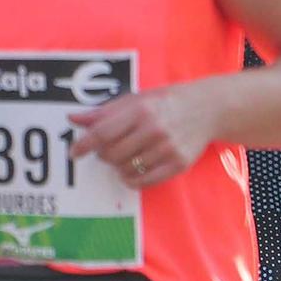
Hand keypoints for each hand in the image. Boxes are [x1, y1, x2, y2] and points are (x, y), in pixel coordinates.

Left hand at [69, 86, 215, 188]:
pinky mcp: (178, 164)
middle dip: (103, 154)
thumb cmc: (166, 102)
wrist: (207, 108)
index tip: (74, 152)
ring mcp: (168, 148)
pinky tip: (132, 169)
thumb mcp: (136, 100)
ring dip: (118, 166)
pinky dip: (132, 179)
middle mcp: (155, 129)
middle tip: (108, 148)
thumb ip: (105, 112)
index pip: (103, 133)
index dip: (84, 144)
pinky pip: (144, 181)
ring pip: (126, 169)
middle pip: (112, 154)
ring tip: (126, 155)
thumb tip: (73, 118)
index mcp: (141, 110)